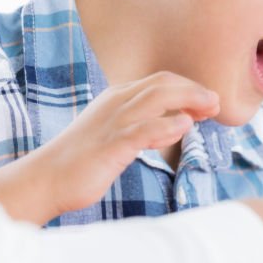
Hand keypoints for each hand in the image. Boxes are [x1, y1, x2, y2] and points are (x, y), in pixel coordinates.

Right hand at [0, 71, 217, 223]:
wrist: (45, 180)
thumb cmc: (81, 161)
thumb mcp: (115, 135)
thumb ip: (143, 126)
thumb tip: (174, 124)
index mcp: (116, 99)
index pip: (160, 81)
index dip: (189, 88)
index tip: (208, 103)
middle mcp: (116, 104)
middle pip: (163, 83)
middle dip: (194, 90)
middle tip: (216, 104)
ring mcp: (112, 122)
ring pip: (156, 98)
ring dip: (189, 100)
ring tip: (210, 110)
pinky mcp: (110, 145)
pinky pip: (142, 129)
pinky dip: (166, 124)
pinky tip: (185, 126)